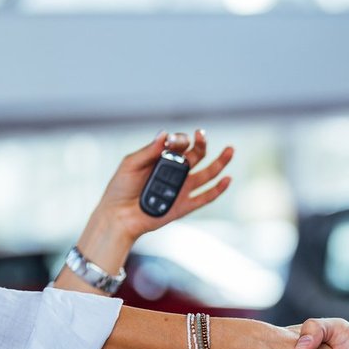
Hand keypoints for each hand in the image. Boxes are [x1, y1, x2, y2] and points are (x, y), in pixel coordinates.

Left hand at [95, 129, 234, 240]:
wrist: (118, 215)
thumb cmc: (121, 188)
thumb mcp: (131, 163)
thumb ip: (149, 150)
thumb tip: (165, 134)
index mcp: (164, 159)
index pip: (180, 144)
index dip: (179, 139)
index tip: (170, 141)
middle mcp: (176, 172)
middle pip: (197, 155)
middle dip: (202, 143)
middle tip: (201, 135)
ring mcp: (182, 188)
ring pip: (208, 173)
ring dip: (220, 161)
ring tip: (230, 150)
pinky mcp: (185, 205)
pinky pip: (206, 197)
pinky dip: (218, 189)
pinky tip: (227, 179)